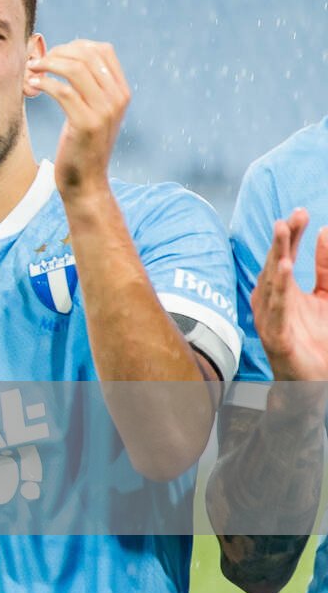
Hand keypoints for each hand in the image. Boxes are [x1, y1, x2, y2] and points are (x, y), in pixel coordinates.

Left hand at [29, 40, 126, 198]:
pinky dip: (44, 84)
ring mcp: (104, 111)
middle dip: (57, 53)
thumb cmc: (81, 144)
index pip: (104, 50)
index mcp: (121, 91)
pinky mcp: (86, 124)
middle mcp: (118, 98)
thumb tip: (65, 55)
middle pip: (87, 55)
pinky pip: (63, 92)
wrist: (86, 181)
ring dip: (48, 65)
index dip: (75, 45)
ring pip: (75, 69)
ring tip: (32, 71)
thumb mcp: (91, 111)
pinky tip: (32, 86)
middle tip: (37, 62)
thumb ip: (88, 87)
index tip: (53, 54)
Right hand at [254, 209, 327, 381]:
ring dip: (277, 255)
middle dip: (282, 238)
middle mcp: (271, 301)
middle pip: (275, 262)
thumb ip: (326, 267)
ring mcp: (269, 317)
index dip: (291, 234)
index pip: (284, 255)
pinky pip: (276, 307)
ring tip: (283, 232)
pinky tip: (285, 268)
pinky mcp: (274, 334)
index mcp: (283, 290)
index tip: (301, 211)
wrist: (315, 381)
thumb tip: (324, 231)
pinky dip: (279, 287)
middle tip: (290, 216)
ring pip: (271, 281)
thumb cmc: (319, 341)